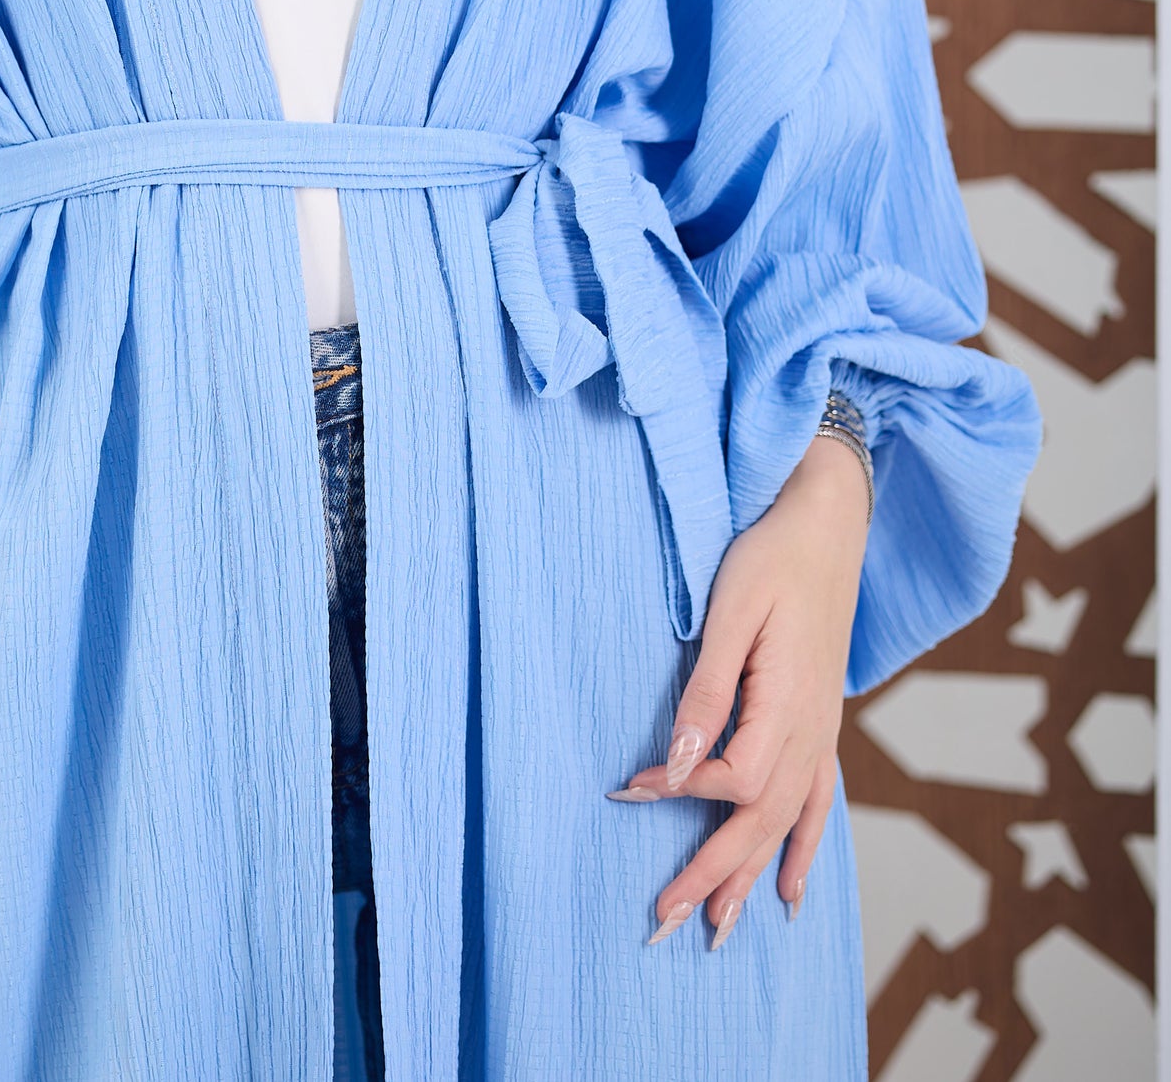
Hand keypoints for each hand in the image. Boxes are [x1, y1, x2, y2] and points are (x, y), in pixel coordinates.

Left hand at [612, 434, 869, 950]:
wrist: (828, 525)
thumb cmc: (772, 557)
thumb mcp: (730, 612)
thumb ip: (705, 693)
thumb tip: (676, 767)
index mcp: (788, 704)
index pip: (733, 780)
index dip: (679, 794)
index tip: (626, 790)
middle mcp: (813, 731)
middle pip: (761, 823)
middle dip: (712, 875)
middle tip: (662, 922)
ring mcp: (823, 733)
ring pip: (789, 825)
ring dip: (751, 877)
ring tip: (719, 930)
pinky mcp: (823, 725)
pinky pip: (818, 805)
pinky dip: (803, 851)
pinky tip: (789, 891)